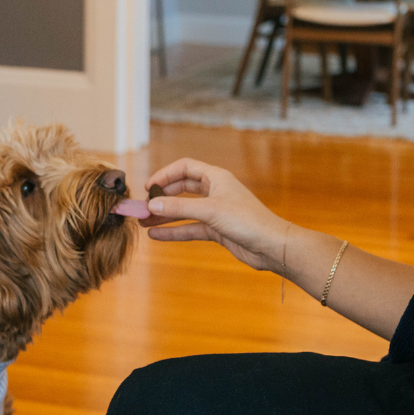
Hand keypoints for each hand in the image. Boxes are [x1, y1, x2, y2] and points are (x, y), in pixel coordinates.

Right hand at [143, 158, 288, 272]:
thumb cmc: (248, 221)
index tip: (148, 187)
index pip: (185, 168)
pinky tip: (156, 236)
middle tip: (142, 207)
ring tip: (142, 222)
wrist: (271, 246)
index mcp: (217, 177)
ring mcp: (216, 211)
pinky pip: (190, 228)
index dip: (165, 175)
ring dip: (164, 216)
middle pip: (182, 189)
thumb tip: (152, 205)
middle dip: (162, 197)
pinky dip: (174, 231)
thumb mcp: (210, 211)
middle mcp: (215, 191)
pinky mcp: (217, 229)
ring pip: (184, 210)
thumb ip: (180, 208)